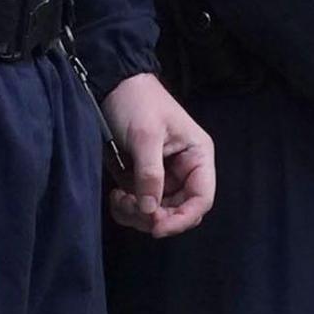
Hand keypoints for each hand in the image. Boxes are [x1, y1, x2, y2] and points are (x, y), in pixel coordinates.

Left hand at [103, 73, 214, 236]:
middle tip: (130, 205)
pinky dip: (127, 210)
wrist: (111, 86)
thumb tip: (150, 211)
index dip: (183, 219)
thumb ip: (150, 174)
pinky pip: (140, 208)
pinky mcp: (143, 181)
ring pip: (158, 215)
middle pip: (179, 212)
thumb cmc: (137, 102)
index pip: (202, 199)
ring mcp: (163, 178)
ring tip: (119, 197)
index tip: (157, 227)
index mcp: (197, 157)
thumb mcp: (145, 136)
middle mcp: (184, 171)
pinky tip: (116, 195)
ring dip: (137, 215)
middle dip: (154, 217)